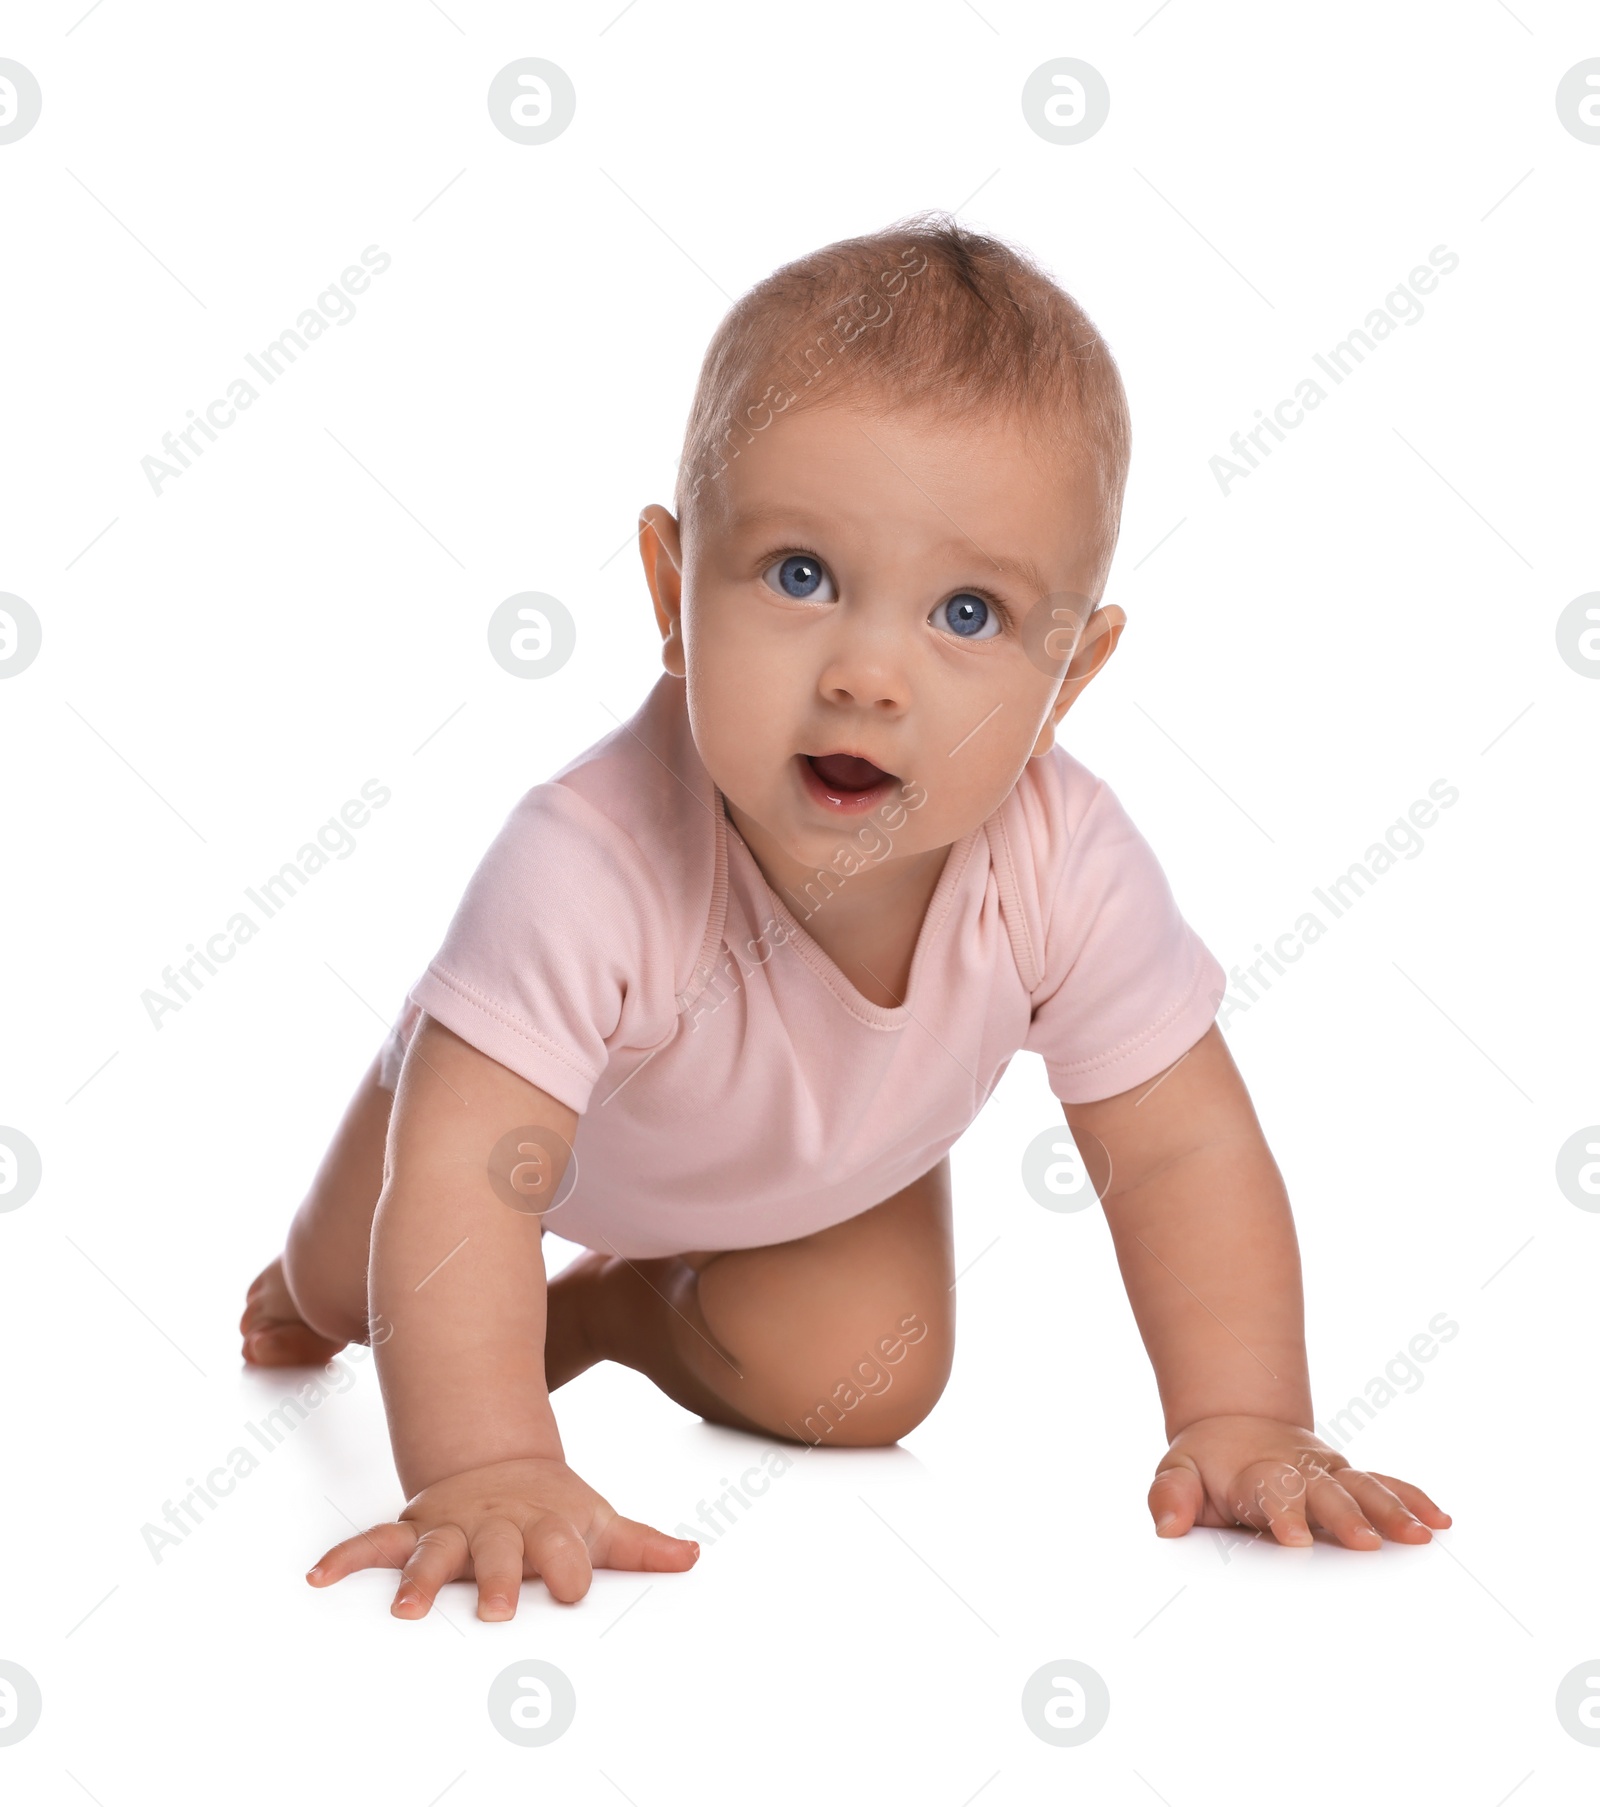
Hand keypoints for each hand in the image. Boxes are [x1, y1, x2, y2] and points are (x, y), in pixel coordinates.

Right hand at [306, 1456, 699, 1618]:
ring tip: (406, 1610)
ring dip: (420, 1579)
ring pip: (433, 1551)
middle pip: (497, 1553)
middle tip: (495, 1609)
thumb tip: (692, 1556)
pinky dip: (347, 1556)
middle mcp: (497, 1527)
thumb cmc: (554, 1509)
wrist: (502, 1463)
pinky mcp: (416, 1526)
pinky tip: (319, 1575)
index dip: (570, 1565)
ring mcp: (453, 1526)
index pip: (561, 1548)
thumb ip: (640, 1545)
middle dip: (496, 1579)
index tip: (573, 1586)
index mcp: (545, 1526)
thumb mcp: (599, 1520)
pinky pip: (377, 1541)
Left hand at [1148, 1415, 1451, 1549]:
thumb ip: (1171, 1497)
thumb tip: (1167, 1527)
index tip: (1295, 1540)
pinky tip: (1441, 1520)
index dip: (1282, 1514)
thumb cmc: (1206, 1464)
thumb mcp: (1177, 1474)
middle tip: (1366, 1543)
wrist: (1234, 1427)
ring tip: (1423, 1535)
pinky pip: (1385, 1484)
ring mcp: (1328, 1473)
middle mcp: (1298, 1470)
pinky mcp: (1348, 1478)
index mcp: (1255, 1474)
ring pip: (1364, 1487)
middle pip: (1325, 1492)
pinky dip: (1412, 1498)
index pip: (1270, 1493)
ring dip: (1392, 1509)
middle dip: (1346, 1516)